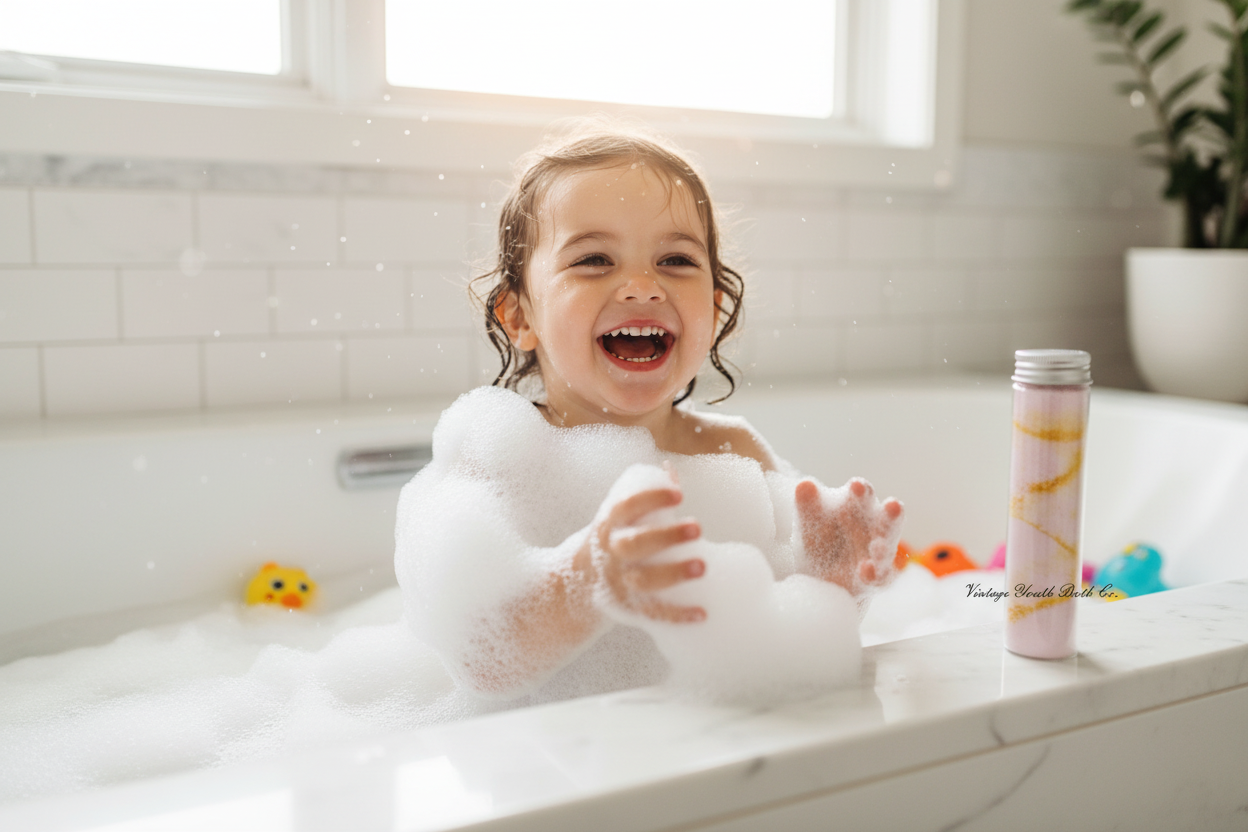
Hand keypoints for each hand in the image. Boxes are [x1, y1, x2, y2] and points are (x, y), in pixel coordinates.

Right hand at [588, 486, 707, 622]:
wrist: (577, 581)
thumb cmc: (612, 539)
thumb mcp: (617, 516)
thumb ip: (644, 495)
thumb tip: (669, 468)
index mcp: (609, 525)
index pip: (626, 507)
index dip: (651, 499)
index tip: (679, 494)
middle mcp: (610, 553)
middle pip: (635, 545)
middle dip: (666, 536)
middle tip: (698, 528)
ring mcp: (617, 582)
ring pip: (643, 581)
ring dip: (673, 574)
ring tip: (703, 566)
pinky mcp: (627, 608)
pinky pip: (651, 614)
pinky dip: (676, 616)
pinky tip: (702, 613)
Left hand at [795, 477, 903, 595]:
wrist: (817, 570)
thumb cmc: (818, 533)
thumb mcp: (809, 518)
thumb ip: (807, 502)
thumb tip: (804, 484)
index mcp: (858, 504)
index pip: (863, 493)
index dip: (861, 490)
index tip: (856, 485)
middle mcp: (875, 525)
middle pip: (887, 517)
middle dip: (890, 513)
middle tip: (893, 505)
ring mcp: (879, 552)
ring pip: (887, 547)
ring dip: (883, 547)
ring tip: (877, 547)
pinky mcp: (877, 576)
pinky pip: (880, 576)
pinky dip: (874, 574)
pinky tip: (866, 572)